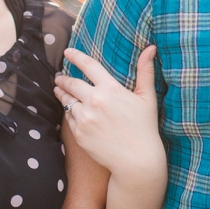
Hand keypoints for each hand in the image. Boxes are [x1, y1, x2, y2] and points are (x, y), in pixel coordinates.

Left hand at [54, 46, 163, 182]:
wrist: (136, 160)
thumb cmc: (144, 128)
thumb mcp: (147, 98)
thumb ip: (146, 71)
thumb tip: (151, 48)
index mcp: (110, 89)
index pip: (88, 66)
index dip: (76, 56)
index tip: (68, 52)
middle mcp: (94, 101)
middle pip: (72, 83)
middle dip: (63, 79)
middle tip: (59, 77)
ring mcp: (84, 118)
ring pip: (67, 101)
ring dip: (61, 94)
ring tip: (59, 90)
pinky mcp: (79, 134)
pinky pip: (69, 119)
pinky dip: (68, 112)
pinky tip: (70, 110)